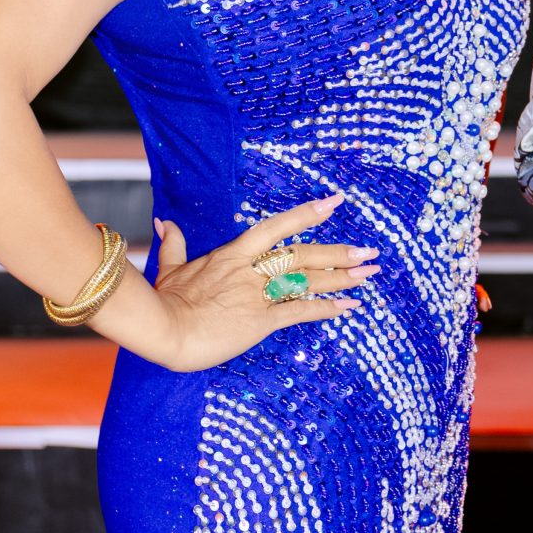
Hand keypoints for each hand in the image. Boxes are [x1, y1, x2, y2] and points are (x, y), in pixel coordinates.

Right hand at [126, 195, 380, 371]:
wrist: (162, 328)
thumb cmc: (164, 301)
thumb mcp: (169, 267)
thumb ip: (174, 243)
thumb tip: (164, 222)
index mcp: (232, 253)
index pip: (276, 227)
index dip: (307, 214)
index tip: (335, 203)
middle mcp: (251, 270)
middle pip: (302, 253)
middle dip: (338, 252)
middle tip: (370, 252)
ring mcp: (258, 294)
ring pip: (307, 279)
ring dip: (341, 277)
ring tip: (370, 273)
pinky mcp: (261, 321)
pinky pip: (300, 311)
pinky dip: (326, 307)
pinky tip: (349, 306)